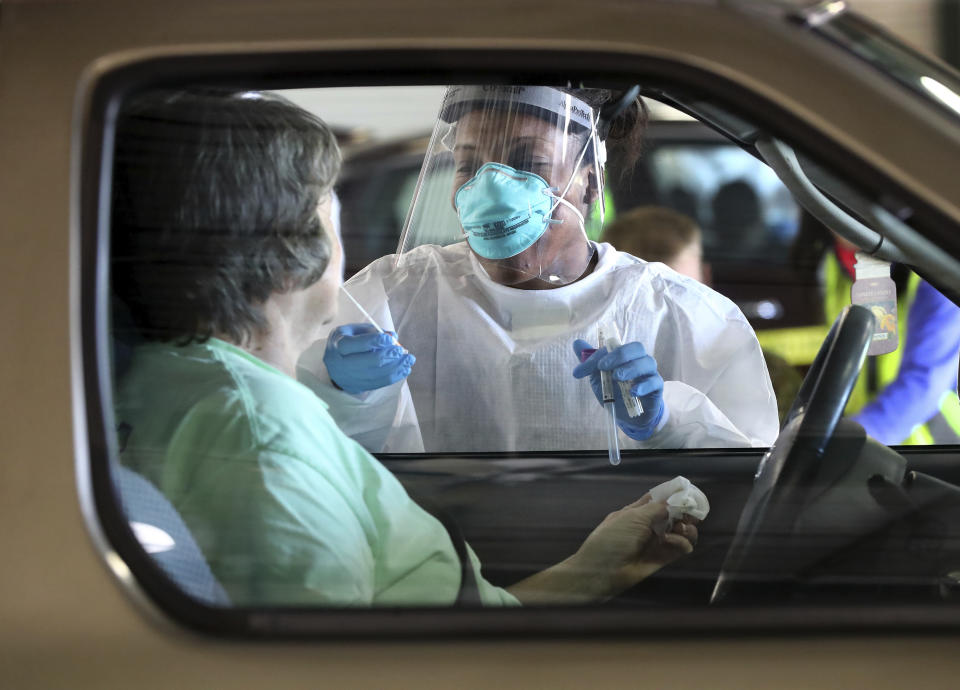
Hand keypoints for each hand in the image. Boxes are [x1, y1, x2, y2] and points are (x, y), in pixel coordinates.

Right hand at [322, 323, 414, 393]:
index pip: (358, 344)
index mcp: (339, 345)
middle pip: (369, 362)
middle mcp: (342, 364)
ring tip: (408, 360)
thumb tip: (393, 336)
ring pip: (376, 375)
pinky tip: (404, 369)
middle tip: (403, 351)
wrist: (333, 365)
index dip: (376, 341)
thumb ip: (373, 331)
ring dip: (396, 367)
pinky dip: (394, 376)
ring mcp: (349, 378)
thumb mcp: (355, 331)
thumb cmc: (347, 342)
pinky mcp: (357, 387)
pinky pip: (378, 383)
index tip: (391, 339)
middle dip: (389, 356)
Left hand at [570, 495, 697, 597]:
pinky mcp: (664, 557)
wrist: (603, 570)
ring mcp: (658, 541)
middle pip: (675, 514)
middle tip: (692, 514)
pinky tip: (672, 542)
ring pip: (682, 531)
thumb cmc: (613, 538)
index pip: (660, 498)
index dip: (675, 494)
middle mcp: (650, 524)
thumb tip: (675, 503)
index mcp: (639, 510)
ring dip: (687, 528)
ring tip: (681, 528)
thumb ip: (657, 508)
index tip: (688, 492)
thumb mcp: (633, 516)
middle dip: (686, 512)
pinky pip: (682, 547)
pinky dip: (682, 542)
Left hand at [572, 339, 665, 439]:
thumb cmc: (615, 393)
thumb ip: (589, 362)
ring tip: (617, 377)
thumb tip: (576, 343)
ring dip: (631, 368)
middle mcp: (639, 360)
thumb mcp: (598, 378)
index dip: (598, 356)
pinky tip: (632, 392)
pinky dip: (643, 385)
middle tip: (603, 366)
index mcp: (625, 355)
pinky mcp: (657, 388)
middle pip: (637, 347)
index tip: (580, 371)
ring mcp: (650, 373)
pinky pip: (655, 382)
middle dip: (619, 355)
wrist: (629, 416)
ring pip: (647, 362)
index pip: (614, 347)